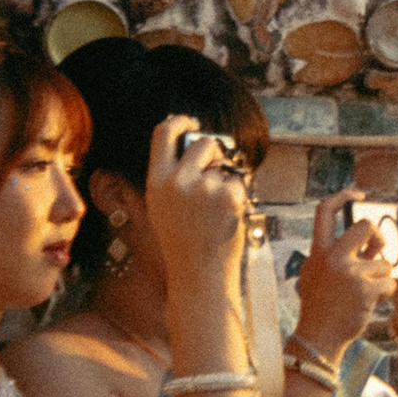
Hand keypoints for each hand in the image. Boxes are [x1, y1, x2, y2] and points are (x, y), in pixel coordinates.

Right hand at [144, 115, 246, 291]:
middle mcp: (178, 181)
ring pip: (226, 165)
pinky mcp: (230, 195)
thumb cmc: (184, 243)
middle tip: (216, 173)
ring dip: (227, 179)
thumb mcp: (162, 207)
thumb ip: (171, 177)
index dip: (180, 121)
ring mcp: (205, 187)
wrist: (200, 274)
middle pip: (203, 143)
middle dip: (214, 153)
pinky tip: (229, 218)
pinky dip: (239, 196)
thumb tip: (193, 143)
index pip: (164, 133)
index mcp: (157, 182)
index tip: (192, 122)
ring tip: (218, 211)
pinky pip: (240, 182)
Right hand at [293, 188, 394, 354]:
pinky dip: (385, 293)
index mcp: (318, 251)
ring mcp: (349, 272)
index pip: (324, 210)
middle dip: (378, 237)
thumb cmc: (320, 305)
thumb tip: (367, 239)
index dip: (343, 196)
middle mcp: (332, 257)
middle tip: (378, 251)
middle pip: (365, 226)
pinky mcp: (365, 289)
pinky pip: (389, 282)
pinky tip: (372, 302)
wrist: (319, 337)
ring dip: (381, 277)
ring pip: (384, 262)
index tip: (358, 195)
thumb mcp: (316, 273)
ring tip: (367, 292)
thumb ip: (335, 254)